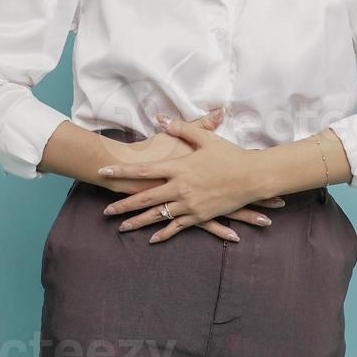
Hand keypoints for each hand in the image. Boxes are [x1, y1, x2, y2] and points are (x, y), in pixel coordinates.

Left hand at [98, 114, 268, 243]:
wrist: (253, 177)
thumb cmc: (230, 155)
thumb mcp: (205, 139)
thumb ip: (181, 128)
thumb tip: (160, 117)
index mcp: (179, 167)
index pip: (143, 170)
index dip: (122, 171)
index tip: (104, 172)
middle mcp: (180, 188)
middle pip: (145, 198)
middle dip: (123, 206)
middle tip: (105, 212)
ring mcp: (189, 205)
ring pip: (158, 216)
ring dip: (138, 222)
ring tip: (121, 227)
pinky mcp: (200, 216)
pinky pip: (177, 227)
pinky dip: (164, 233)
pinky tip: (152, 239)